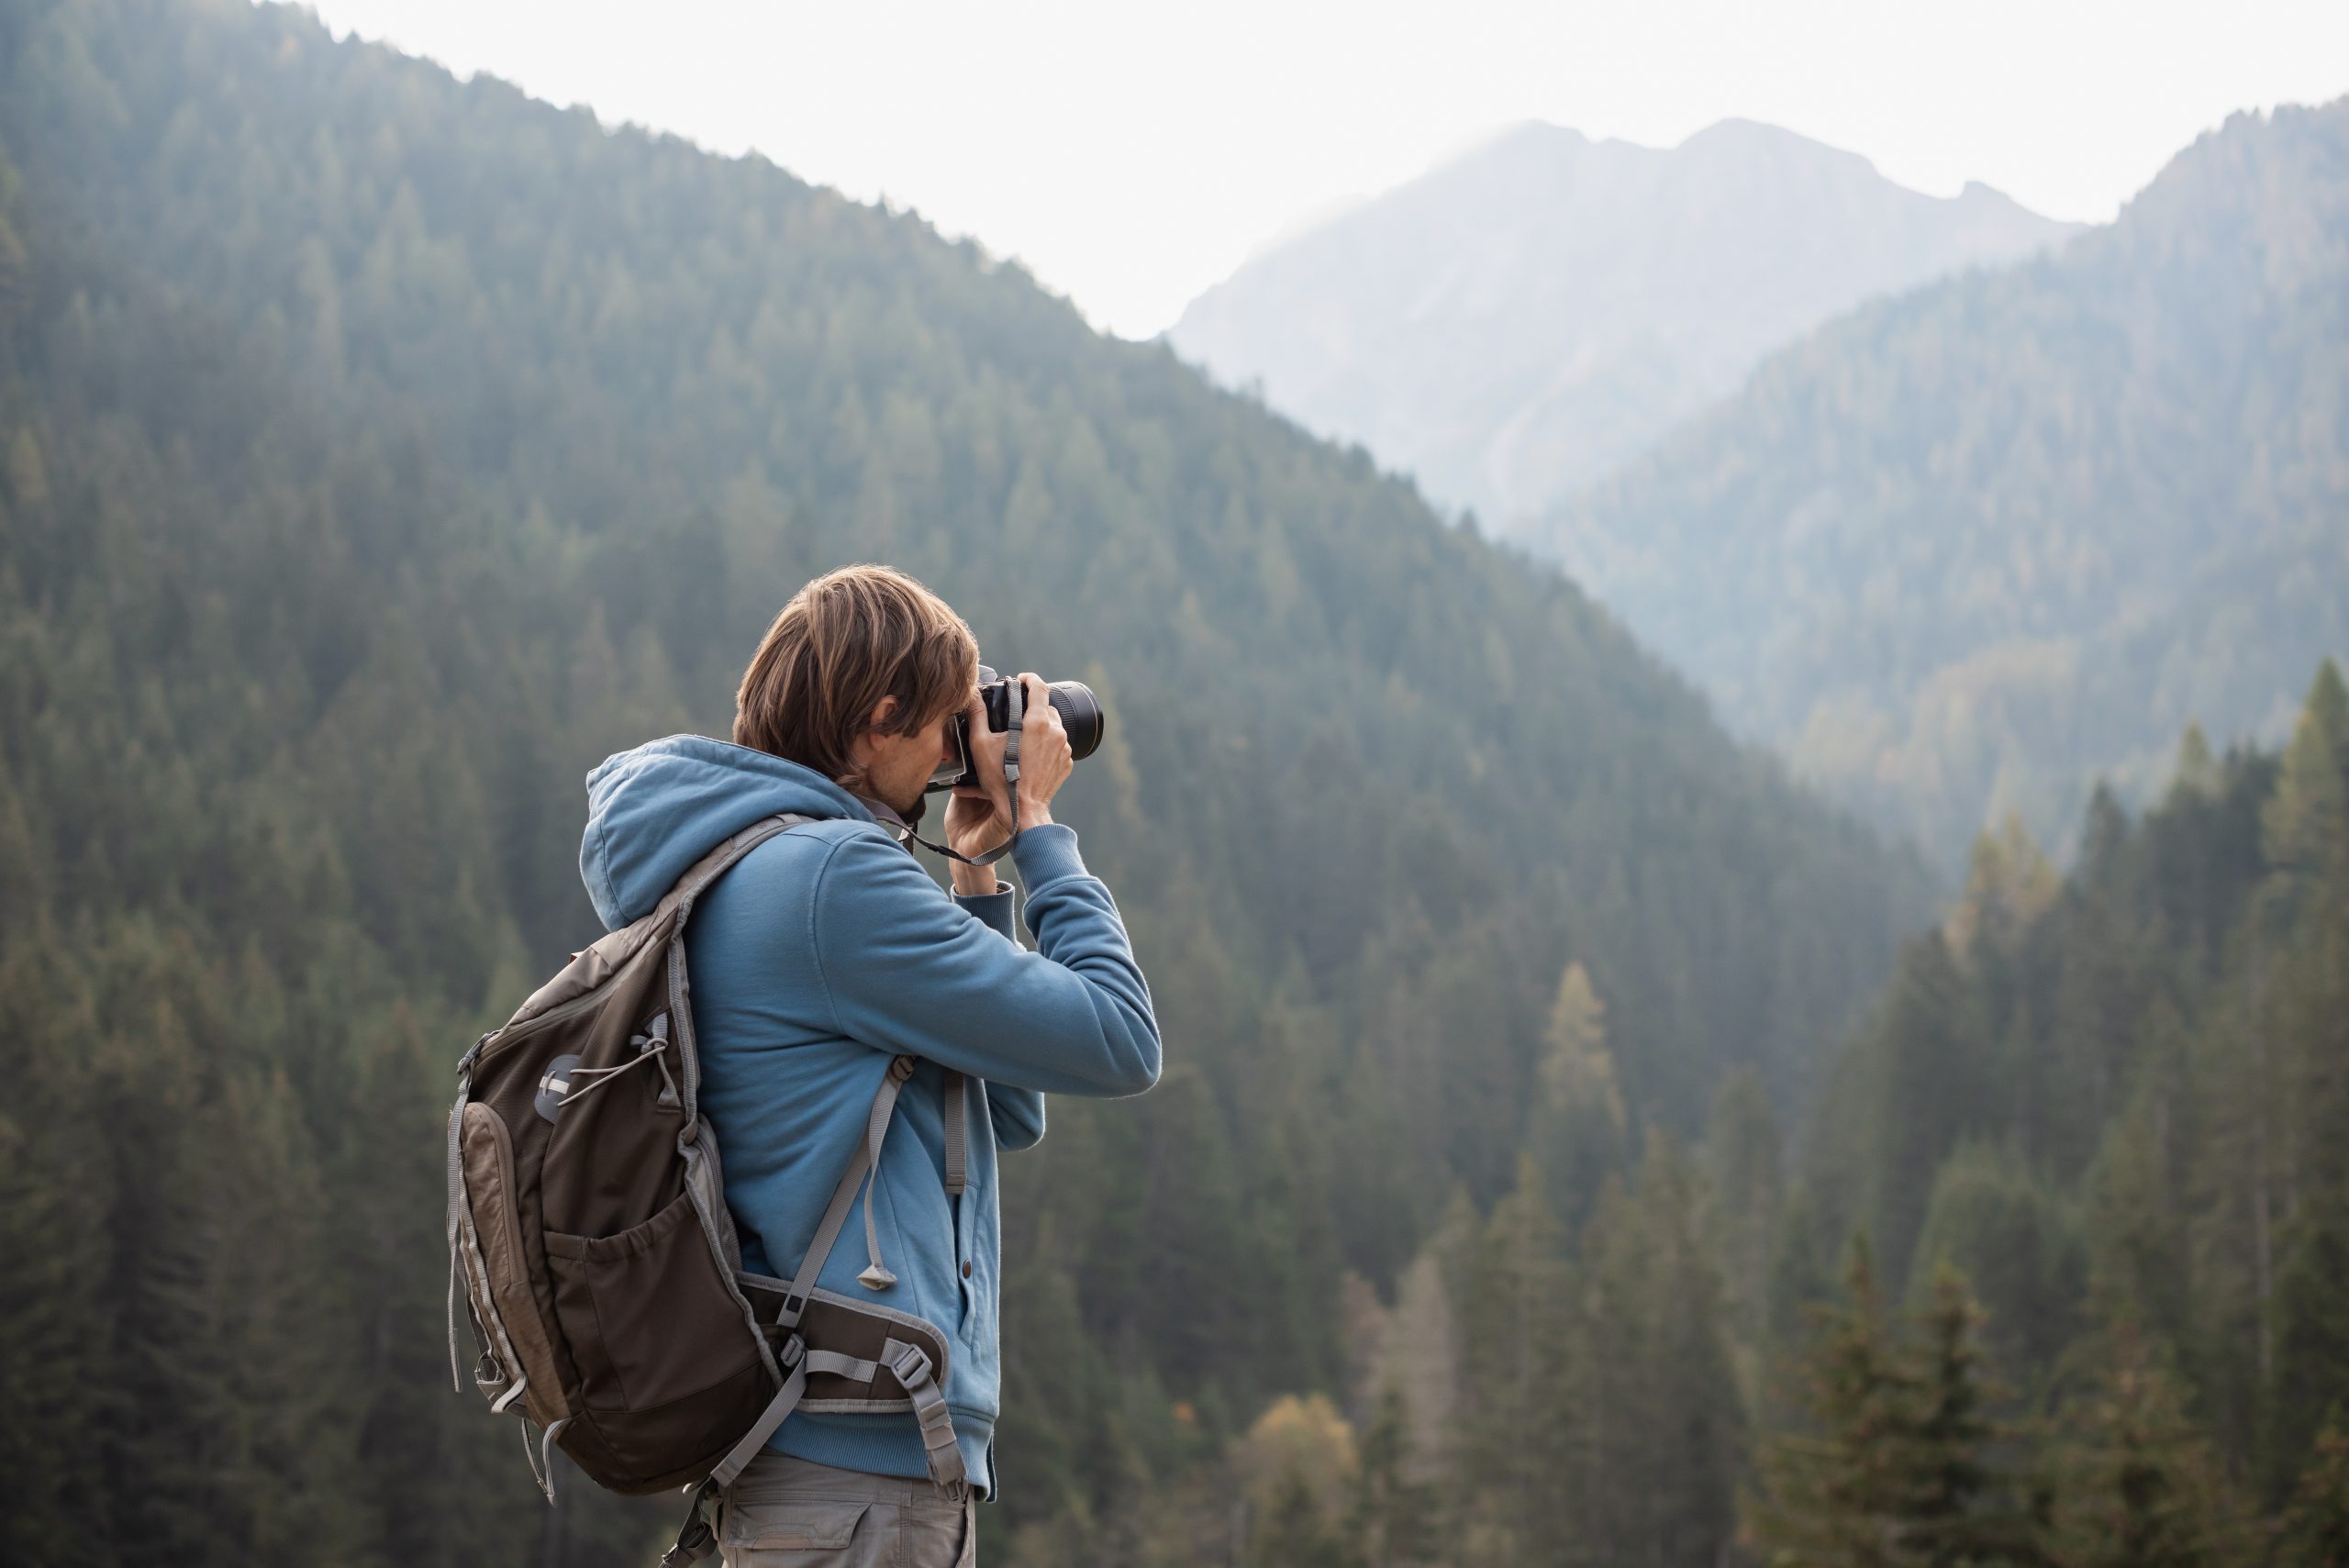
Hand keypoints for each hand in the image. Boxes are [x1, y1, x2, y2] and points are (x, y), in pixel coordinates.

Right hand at [941, 674, 1068, 863]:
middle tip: (1015, 715)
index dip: (1030, 679)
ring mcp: (1065, 748)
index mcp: (1037, 722)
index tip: (1021, 680)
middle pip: (1047, 706)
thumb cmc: (1001, 780)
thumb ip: (977, 716)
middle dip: (1032, 706)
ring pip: (1054, 726)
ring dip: (1040, 727)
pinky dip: (1046, 745)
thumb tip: (971, 697)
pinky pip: (1058, 745)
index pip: (1040, 687)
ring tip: (1021, 737)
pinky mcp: (1067, 762)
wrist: (1024, 811)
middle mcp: (1056, 732)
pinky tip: (1030, 755)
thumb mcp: (981, 745)